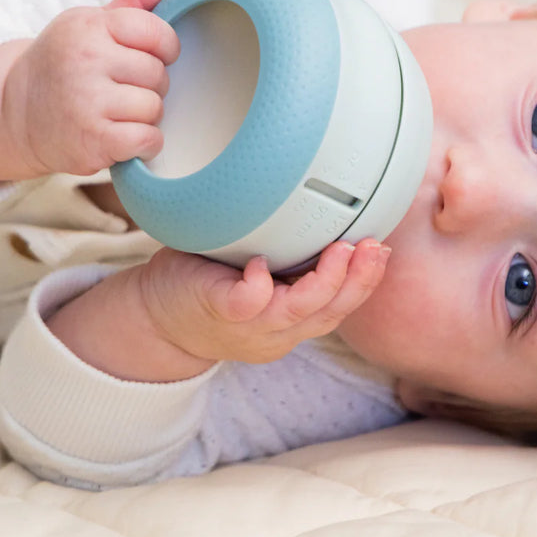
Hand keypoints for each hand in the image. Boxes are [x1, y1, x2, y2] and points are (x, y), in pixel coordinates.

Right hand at [1, 0, 179, 176]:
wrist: (18, 114)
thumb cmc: (66, 66)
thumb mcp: (91, 26)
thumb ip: (135, 3)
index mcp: (89, 26)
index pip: (156, 31)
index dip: (165, 48)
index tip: (151, 57)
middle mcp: (85, 60)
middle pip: (158, 74)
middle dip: (151, 86)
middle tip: (124, 89)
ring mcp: (87, 102)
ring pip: (155, 108)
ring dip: (146, 116)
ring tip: (118, 112)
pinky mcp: (93, 140)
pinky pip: (148, 139)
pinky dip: (144, 144)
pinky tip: (123, 135)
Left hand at [135, 239, 390, 368]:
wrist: (155, 319)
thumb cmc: (213, 286)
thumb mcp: (261, 276)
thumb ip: (288, 255)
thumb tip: (317, 205)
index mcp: (292, 322)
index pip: (340, 307)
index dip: (366, 282)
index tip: (381, 249)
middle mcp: (278, 331)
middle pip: (330, 313)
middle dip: (359, 281)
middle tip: (373, 247)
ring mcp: (249, 326)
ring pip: (299, 312)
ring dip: (325, 282)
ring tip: (342, 250)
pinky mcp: (218, 312)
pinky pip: (245, 305)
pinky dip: (259, 287)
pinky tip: (261, 265)